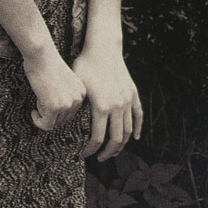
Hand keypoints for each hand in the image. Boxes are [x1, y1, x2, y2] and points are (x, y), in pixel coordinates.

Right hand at [21, 47, 86, 132]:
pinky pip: (46, 125)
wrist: (41, 55)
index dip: (57, 110)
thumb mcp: (62, 81)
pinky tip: (33, 113)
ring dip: (43, 116)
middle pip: (63, 119)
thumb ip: (64, 95)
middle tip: (39, 103)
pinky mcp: (54, 107)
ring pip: (54, 123)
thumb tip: (58, 113)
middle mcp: (78, 99)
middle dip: (50, 114)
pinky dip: (38, 122)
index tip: (46, 103)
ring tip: (37, 103)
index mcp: (81, 92)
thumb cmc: (46, 63)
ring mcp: (67, 104)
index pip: (70, 112)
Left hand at [71, 45, 142, 160]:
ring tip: (113, 151)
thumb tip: (69, 125)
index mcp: (102, 107)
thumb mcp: (78, 87)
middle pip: (116, 139)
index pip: (97, 138)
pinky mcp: (133, 94)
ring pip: (128, 130)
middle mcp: (117, 107)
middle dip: (107, 152)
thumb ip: (79, 107)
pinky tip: (134, 137)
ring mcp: (127, 101)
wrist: (103, 49)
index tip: (85, 154)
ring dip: (121, 144)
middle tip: (100, 158)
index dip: (91, 150)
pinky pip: (137, 116)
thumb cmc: (85, 66)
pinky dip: (136, 128)